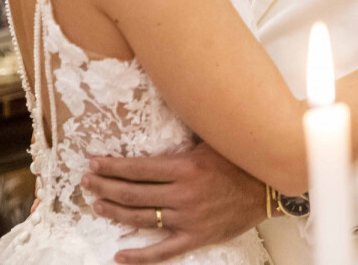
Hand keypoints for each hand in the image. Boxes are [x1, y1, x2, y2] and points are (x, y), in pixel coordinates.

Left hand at [84, 143, 265, 263]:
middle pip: (133, 193)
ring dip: (115, 212)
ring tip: (97, 205)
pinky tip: (120, 254)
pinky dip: (139, 256)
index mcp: (186, 167)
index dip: (112, 166)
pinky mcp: (196, 237)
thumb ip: (187, 135)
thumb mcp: (214, 140)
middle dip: (105, 187)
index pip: (138, 168)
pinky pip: (163, 251)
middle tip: (87, 183)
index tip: (94, 163)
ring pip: (141, 218)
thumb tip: (167, 107)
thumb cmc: (242, 160)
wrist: (270, 188)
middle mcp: (183, 194)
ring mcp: (188, 218)